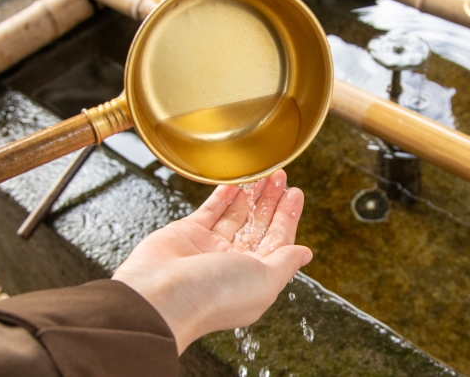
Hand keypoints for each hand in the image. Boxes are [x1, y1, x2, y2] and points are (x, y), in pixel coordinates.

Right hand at [112, 169, 311, 354]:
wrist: (163, 295)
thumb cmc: (216, 294)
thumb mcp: (266, 279)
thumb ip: (286, 263)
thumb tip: (305, 254)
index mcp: (255, 277)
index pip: (278, 241)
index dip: (288, 217)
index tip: (295, 194)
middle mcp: (233, 263)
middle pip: (258, 226)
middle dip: (271, 201)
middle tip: (280, 177)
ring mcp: (209, 248)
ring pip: (235, 215)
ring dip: (250, 195)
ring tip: (263, 174)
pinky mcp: (187, 234)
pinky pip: (211, 210)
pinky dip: (223, 196)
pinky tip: (236, 183)